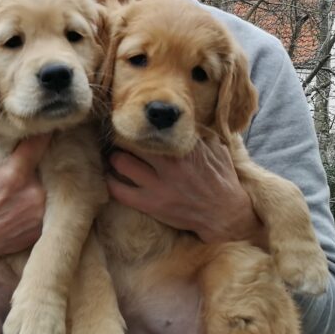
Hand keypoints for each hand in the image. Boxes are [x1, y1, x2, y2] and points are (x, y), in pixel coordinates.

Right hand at [0, 133, 50, 286]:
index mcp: (14, 175)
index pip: (40, 141)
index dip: (42, 130)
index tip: (43, 123)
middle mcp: (33, 193)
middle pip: (47, 162)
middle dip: (40, 156)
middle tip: (33, 151)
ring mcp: (40, 212)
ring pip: (49, 182)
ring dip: (41, 177)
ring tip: (26, 177)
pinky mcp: (42, 227)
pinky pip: (47, 203)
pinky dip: (39, 198)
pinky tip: (24, 199)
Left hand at [106, 135, 266, 246]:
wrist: (224, 214)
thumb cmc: (221, 180)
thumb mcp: (217, 149)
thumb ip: (199, 134)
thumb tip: (184, 119)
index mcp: (185, 147)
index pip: (153, 128)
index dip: (140, 123)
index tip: (133, 121)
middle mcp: (169, 164)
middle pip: (131, 141)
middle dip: (122, 137)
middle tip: (118, 137)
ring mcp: (158, 185)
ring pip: (121, 162)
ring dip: (114, 157)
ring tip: (114, 156)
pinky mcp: (150, 204)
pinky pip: (119, 191)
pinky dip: (110, 182)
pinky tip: (110, 177)